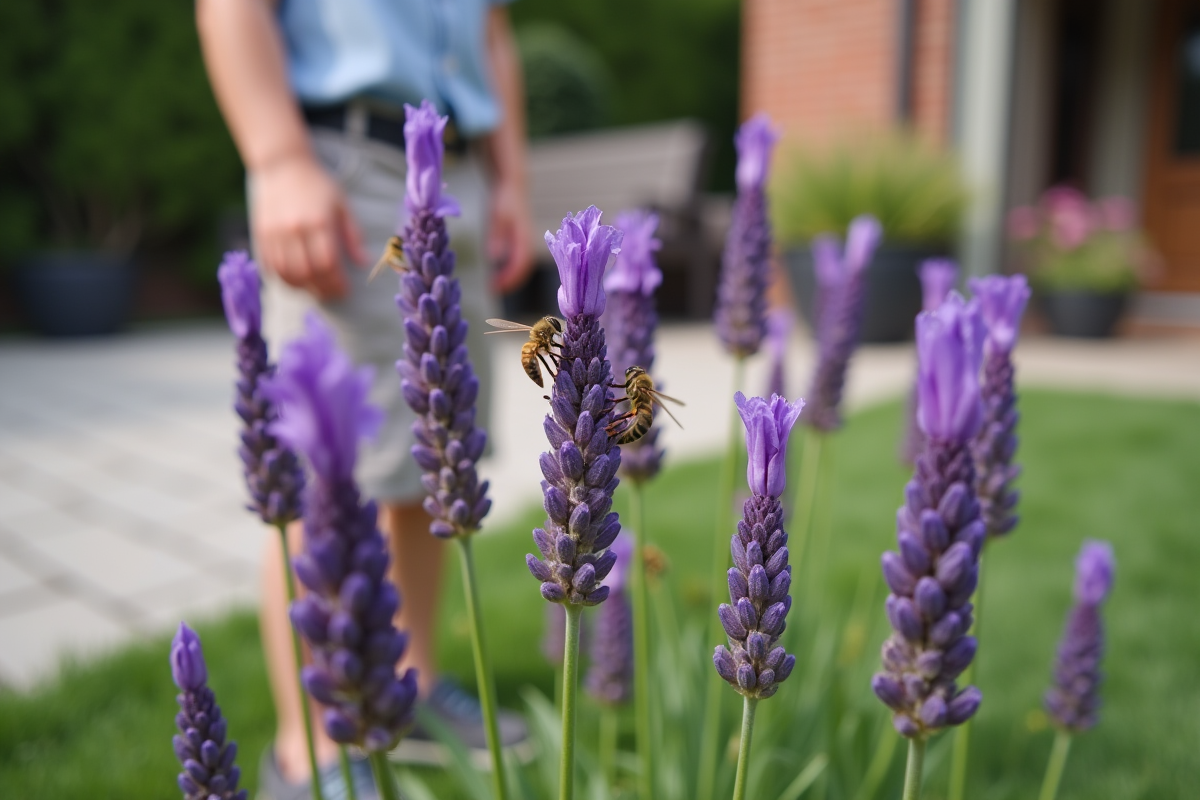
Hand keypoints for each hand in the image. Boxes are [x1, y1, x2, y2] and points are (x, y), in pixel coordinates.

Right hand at [250, 153, 368, 300]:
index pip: (328, 263)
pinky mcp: (261, 233)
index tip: (345, 290)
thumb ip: (353, 235)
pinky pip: (270, 265)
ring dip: (301, 288)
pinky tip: (294, 281)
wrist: (282, 164)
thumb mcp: (342, 204)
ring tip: (314, 290)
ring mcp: (275, 232)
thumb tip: (364, 262)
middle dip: (322, 289)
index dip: (337, 282)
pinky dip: (282, 279)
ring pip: (286, 273)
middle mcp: (295, 229)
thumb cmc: (318, 184)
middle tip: (331, 295)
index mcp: (319, 222)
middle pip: (307, 272)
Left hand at [487, 178, 534, 293]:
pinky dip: (511, 269)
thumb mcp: (497, 215)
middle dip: (511, 282)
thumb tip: (495, 257)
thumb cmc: (504, 199)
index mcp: (524, 238)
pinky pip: (519, 260)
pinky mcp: (521, 240)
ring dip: (511, 277)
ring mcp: (525, 241)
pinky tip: (499, 273)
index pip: (521, 265)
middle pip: (524, 269)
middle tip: (493, 290)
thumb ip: (497, 235)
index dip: (510, 278)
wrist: (512, 184)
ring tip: (495, 285)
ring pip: (522, 265)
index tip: (496, 287)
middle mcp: (528, 242)